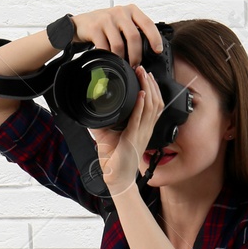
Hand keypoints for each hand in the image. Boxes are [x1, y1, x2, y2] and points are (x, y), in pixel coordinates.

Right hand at [69, 4, 163, 66]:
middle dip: (136, 55)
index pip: (148, 23)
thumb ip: (134, 30)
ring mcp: (107, 19)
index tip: (157, 50)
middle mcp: (120, 12)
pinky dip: (109, 57)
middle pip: (134, 36)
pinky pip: (105, 47)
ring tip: (123, 65)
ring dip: (122, 58)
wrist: (81, 23)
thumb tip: (149, 50)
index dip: (155, 38)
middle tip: (136, 65)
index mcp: (131, 10)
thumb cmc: (105, 24)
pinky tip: (111, 60)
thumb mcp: (122, 22)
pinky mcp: (95, 28)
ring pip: (119, 44)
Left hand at [89, 63, 164, 198]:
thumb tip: (91, 112)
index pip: (155, 105)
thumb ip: (103, 123)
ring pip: (152, 107)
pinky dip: (141, 106)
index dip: (153, 89)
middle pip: (156, 102)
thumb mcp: (108, 137)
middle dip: (151, 83)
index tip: (146, 76)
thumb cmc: (115, 161)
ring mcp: (142, 134)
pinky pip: (140, 119)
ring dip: (148, 89)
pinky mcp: (133, 139)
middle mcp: (146, 130)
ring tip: (143, 76)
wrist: (116, 178)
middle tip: (144, 70)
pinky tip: (140, 95)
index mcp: (144, 128)